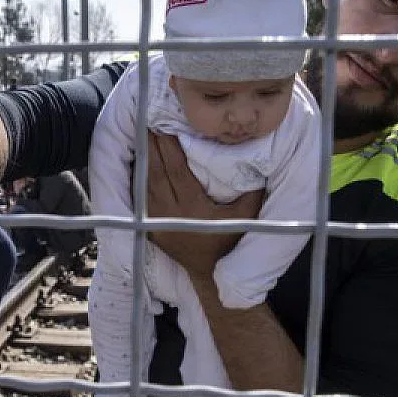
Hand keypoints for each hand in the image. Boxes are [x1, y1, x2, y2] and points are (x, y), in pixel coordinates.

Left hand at [146, 132, 263, 277]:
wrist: (209, 273)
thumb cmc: (230, 240)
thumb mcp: (247, 216)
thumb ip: (252, 191)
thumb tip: (258, 162)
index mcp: (191, 207)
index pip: (175, 170)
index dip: (168, 147)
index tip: (163, 127)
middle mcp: (170, 213)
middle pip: (157, 172)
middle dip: (152, 147)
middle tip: (147, 123)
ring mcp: (157, 221)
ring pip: (146, 184)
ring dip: (144, 160)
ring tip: (142, 138)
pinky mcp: (150, 227)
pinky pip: (141, 198)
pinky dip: (139, 179)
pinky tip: (139, 163)